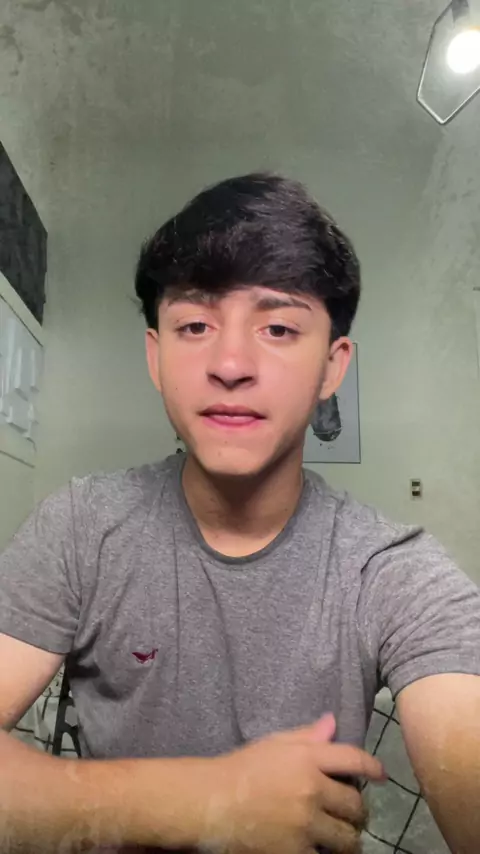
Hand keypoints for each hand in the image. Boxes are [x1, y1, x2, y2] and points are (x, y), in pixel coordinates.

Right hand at [201, 715, 384, 853]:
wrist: (209, 803)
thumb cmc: (241, 768)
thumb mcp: (274, 744)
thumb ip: (307, 736)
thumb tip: (333, 722)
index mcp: (307, 758)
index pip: (354, 759)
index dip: (373, 768)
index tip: (381, 775)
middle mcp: (311, 790)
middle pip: (356, 805)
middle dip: (357, 811)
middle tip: (351, 815)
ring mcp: (304, 825)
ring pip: (348, 839)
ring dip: (348, 839)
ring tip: (340, 837)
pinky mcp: (294, 852)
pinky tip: (317, 848)